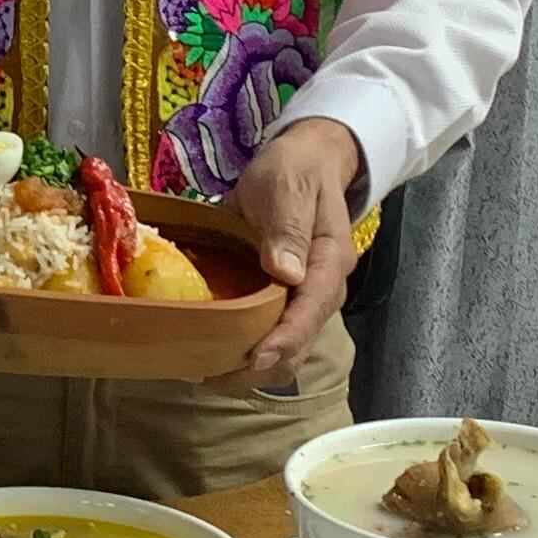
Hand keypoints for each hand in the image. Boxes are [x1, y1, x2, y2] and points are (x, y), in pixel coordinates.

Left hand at [231, 115, 364, 384]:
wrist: (304, 162)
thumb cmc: (294, 170)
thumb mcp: (288, 185)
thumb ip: (288, 226)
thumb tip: (285, 272)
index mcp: (329, 261)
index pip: (311, 311)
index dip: (284, 340)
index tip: (253, 359)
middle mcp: (322, 289)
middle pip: (300, 344)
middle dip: (262, 367)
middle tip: (214, 376)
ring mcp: (305, 298)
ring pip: (287, 350)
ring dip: (252, 369)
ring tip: (207, 372)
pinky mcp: (285, 300)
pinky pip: (271, 336)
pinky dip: (246, 352)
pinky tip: (211, 354)